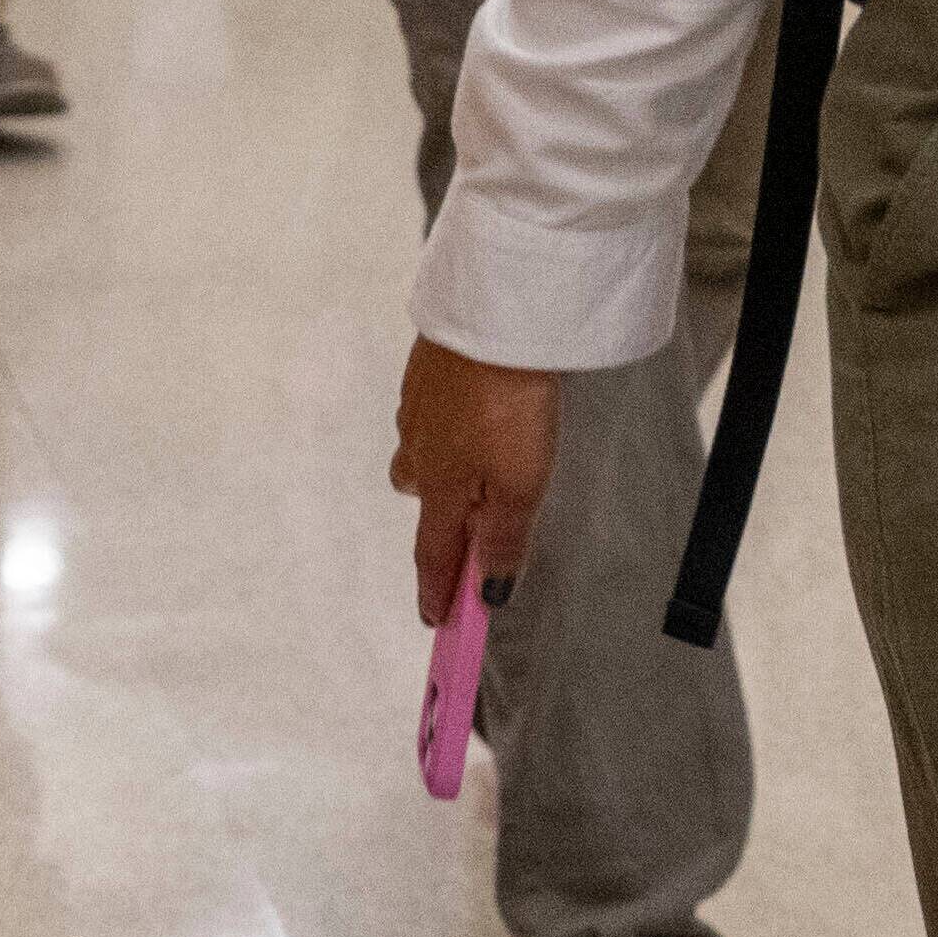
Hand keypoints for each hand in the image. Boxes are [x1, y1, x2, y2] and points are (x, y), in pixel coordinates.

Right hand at [395, 341, 556, 632]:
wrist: (491, 315)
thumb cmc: (507, 405)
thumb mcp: (519, 485)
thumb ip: (504, 539)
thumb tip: (490, 594)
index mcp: (440, 485)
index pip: (434, 553)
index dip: (436, 590)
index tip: (434, 621)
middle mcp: (419, 448)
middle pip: (419, 495)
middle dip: (436, 517)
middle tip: (461, 526)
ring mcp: (418, 405)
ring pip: (420, 449)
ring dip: (440, 465)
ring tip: (474, 461)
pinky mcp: (427, 367)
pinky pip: (429, 409)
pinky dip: (445, 422)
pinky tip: (471, 408)